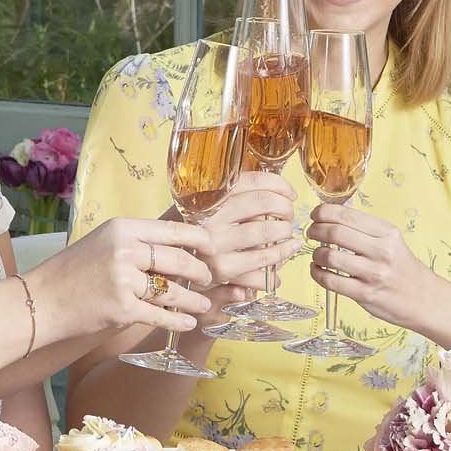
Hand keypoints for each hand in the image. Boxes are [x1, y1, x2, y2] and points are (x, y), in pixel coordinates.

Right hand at [29, 217, 213, 339]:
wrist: (42, 300)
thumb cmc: (73, 271)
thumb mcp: (104, 242)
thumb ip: (136, 242)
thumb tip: (177, 246)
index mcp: (123, 228)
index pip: (175, 230)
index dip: (201, 240)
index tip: (213, 248)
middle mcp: (125, 250)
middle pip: (179, 260)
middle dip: (201, 272)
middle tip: (208, 279)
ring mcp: (123, 280)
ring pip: (173, 290)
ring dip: (193, 300)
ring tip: (203, 304)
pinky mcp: (121, 308)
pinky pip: (160, 315)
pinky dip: (178, 321)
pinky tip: (188, 323)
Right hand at [187, 172, 301, 307]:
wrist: (161, 265)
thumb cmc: (185, 233)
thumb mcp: (197, 207)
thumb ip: (227, 196)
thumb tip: (270, 189)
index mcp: (207, 196)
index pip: (252, 180)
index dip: (279, 185)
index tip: (289, 192)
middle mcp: (212, 217)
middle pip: (264, 202)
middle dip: (285, 208)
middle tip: (289, 213)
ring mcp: (217, 244)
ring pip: (267, 232)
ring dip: (286, 233)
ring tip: (288, 235)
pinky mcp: (223, 270)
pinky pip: (263, 262)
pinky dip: (280, 257)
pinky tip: (285, 255)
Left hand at [306, 204, 437, 330]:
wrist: (424, 299)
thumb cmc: (403, 268)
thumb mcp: (391, 241)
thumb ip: (365, 229)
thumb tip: (331, 216)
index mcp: (387, 232)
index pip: (346, 215)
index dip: (323, 212)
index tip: (316, 215)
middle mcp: (382, 250)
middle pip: (335, 232)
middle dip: (315, 230)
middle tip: (311, 233)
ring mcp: (373, 273)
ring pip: (330, 257)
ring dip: (316, 254)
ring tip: (318, 255)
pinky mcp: (365, 294)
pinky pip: (330, 281)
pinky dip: (317, 273)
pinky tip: (318, 270)